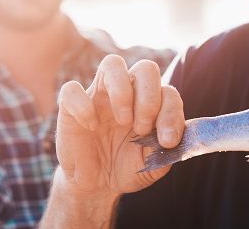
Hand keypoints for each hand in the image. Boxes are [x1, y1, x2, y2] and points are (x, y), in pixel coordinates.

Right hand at [54, 55, 183, 196]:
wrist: (97, 185)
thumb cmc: (128, 167)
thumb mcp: (154, 163)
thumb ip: (168, 149)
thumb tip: (178, 137)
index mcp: (150, 104)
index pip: (168, 91)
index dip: (171, 113)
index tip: (168, 141)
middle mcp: (128, 93)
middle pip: (146, 68)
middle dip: (149, 98)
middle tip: (142, 128)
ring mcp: (99, 96)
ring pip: (113, 64)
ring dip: (123, 92)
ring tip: (123, 121)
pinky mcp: (70, 107)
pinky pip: (72, 89)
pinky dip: (83, 106)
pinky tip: (91, 126)